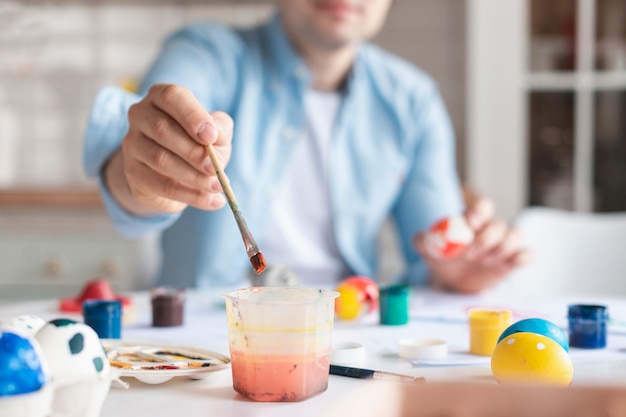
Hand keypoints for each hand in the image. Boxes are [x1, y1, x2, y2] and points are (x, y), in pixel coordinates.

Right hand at [104, 84, 232, 215]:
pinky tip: (213, 201)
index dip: (193, 116)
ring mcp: (132, 143)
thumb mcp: (215, 133)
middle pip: (163, 130)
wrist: (174, 173)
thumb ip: (220, 128)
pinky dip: (191, 196)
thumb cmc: (197, 143)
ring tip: (218, 186)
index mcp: (161, 97)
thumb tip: (216, 132)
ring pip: (161, 160)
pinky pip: (162, 186)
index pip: (172, 98)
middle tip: (216, 169)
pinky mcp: (133, 172)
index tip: (211, 137)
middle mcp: (140, 115)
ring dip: (194, 177)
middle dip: (194, 152)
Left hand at [414, 198, 530, 293]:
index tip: (471, 223)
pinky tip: (509, 264)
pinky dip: (523, 257)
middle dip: (486, 238)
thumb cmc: (444, 259)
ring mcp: (504, 244)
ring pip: (515, 236)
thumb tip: (419, 238)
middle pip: (498, 225)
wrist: (453, 282)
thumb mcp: (430, 251)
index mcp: (472, 220)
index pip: (482, 207)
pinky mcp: (513, 260)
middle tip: (470, 253)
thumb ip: (423, 242)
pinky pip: (526, 254)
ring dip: (503, 248)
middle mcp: (491, 229)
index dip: (479, 212)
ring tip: (485, 262)